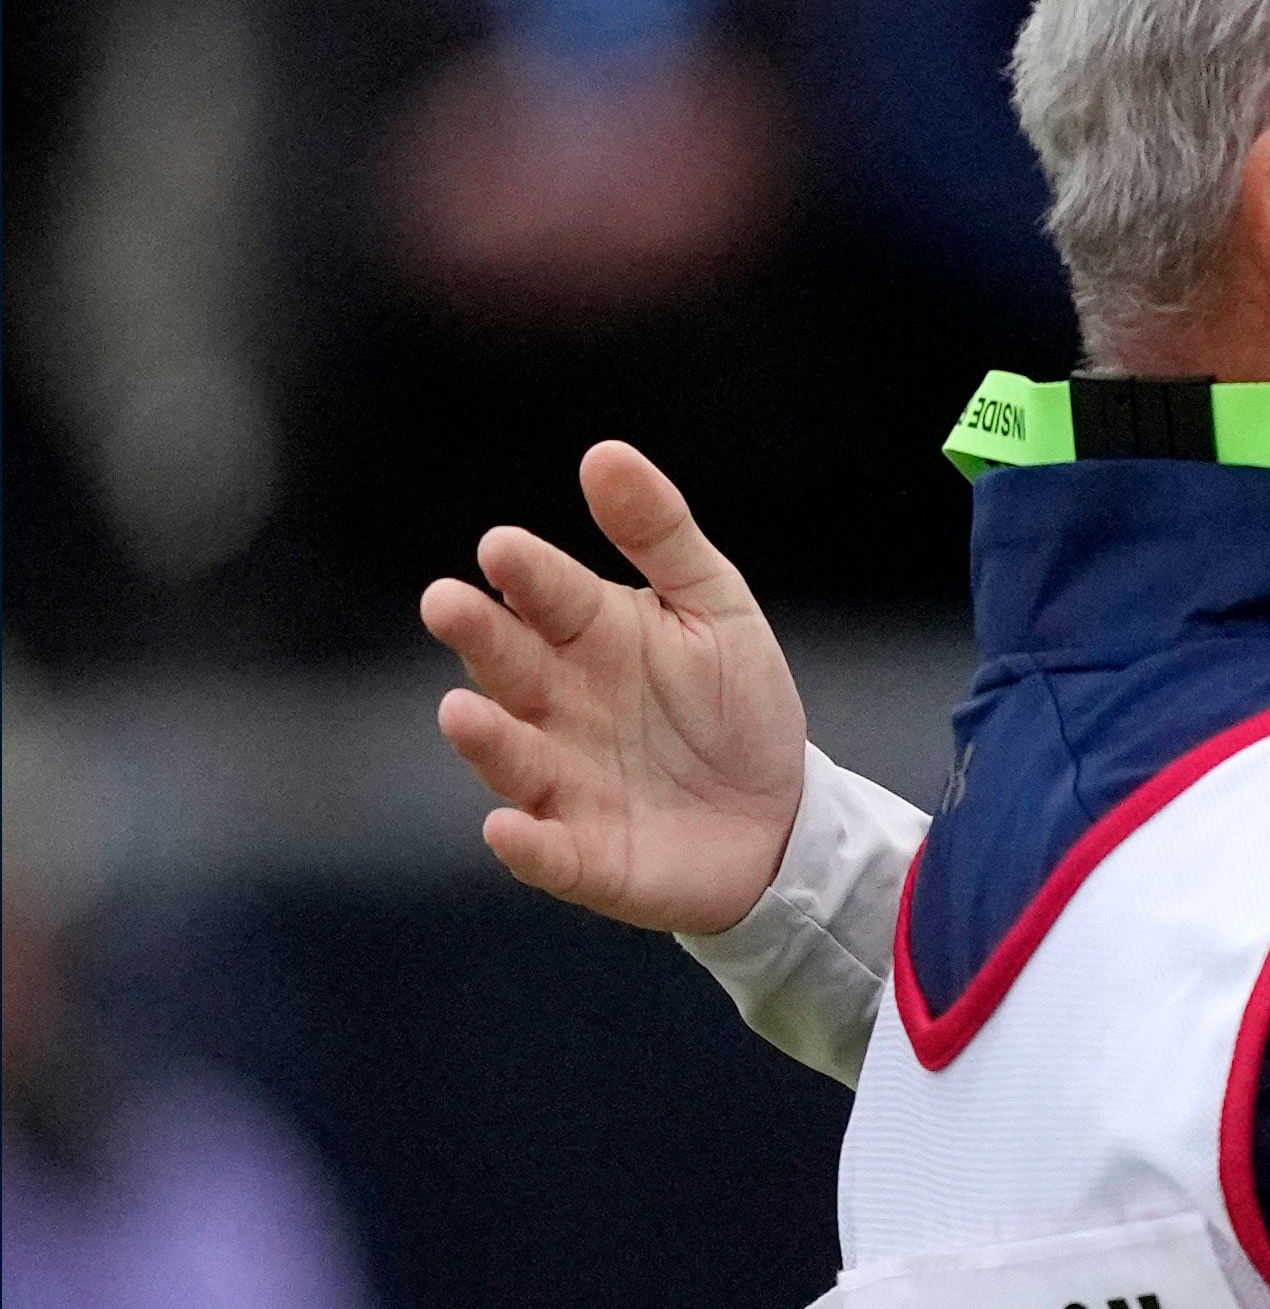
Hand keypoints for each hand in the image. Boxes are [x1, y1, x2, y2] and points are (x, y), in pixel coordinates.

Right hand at [420, 440, 813, 932]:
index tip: (505, 551)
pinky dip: (526, 844)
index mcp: (587, 635)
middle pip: (507, 665)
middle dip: (477, 636)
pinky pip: (547, 851)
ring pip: (511, 755)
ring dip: (485, 736)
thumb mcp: (715, 608)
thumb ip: (662, 534)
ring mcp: (564, 780)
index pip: (546, 594)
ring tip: (463, 711)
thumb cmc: (735, 706)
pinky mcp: (584, 855)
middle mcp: (557, 704)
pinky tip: (508, 828)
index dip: (526, 573)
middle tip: (448, 604)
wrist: (782, 818)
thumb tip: (604, 453)